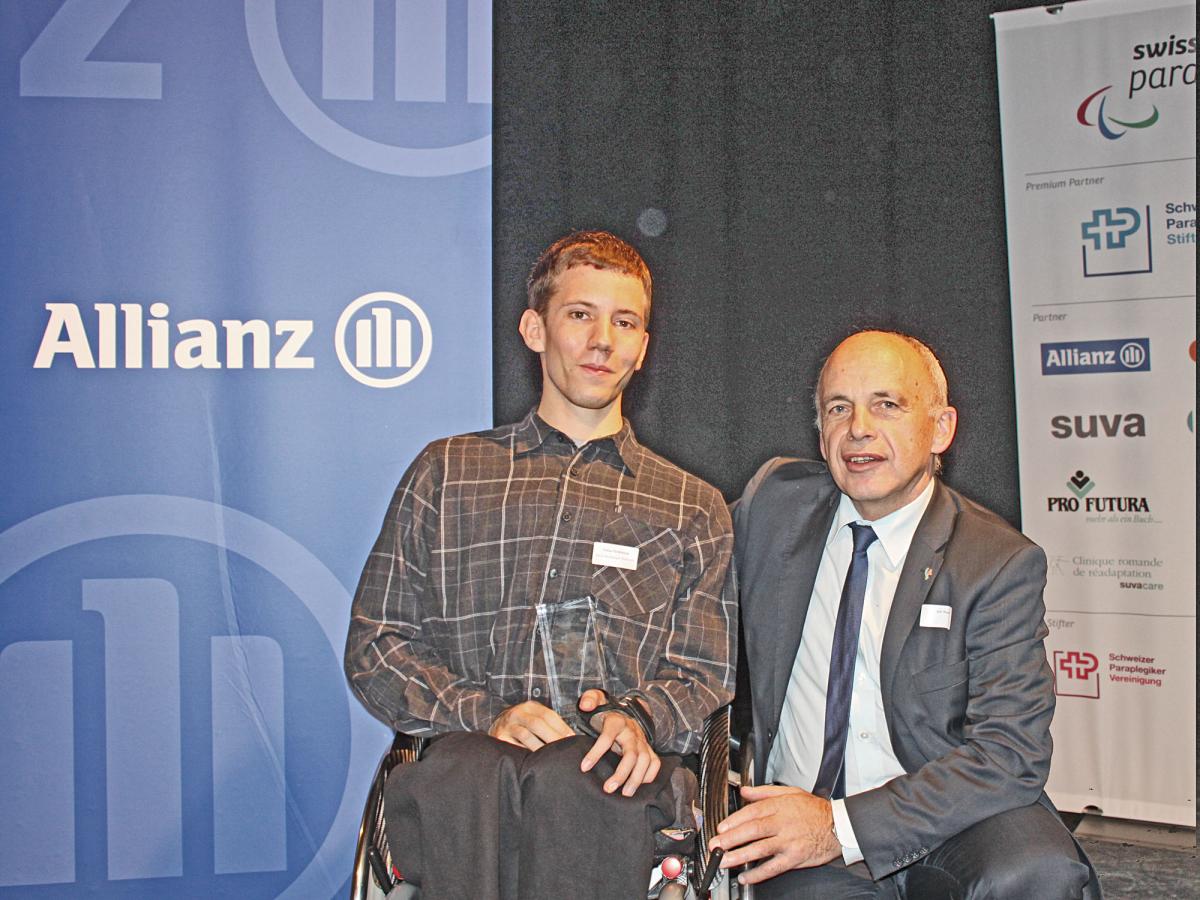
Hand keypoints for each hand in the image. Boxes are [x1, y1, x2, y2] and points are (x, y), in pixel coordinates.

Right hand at [488, 701, 574, 750]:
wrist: (496, 728)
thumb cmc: (520, 725)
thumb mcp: (533, 717)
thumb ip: (548, 724)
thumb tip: (570, 737)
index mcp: (529, 707)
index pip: (548, 715)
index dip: (562, 727)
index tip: (572, 738)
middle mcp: (517, 713)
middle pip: (538, 724)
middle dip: (553, 737)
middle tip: (564, 750)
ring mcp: (507, 726)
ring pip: (526, 736)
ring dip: (541, 747)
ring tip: (552, 757)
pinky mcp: (500, 739)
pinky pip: (515, 747)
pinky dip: (526, 754)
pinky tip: (535, 762)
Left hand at [577, 689, 660, 795]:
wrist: (623, 712)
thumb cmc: (606, 711)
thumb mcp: (596, 700)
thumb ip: (590, 699)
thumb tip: (585, 706)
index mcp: (617, 721)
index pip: (608, 736)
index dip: (596, 752)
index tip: (584, 767)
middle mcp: (633, 732)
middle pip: (631, 753)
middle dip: (621, 773)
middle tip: (608, 789)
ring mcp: (642, 741)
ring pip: (645, 761)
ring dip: (636, 779)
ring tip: (624, 794)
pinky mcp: (648, 749)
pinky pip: (655, 763)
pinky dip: (649, 776)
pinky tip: (638, 787)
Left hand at [708, 785, 840, 884]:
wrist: (838, 825)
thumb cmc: (814, 809)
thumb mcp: (790, 792)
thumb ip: (764, 792)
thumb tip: (744, 791)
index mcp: (779, 806)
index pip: (751, 813)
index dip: (734, 821)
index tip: (720, 827)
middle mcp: (782, 823)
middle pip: (752, 831)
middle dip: (730, 839)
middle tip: (715, 845)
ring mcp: (789, 842)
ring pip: (760, 849)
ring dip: (739, 856)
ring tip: (724, 861)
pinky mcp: (795, 858)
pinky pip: (774, 867)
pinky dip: (759, 873)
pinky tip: (746, 876)